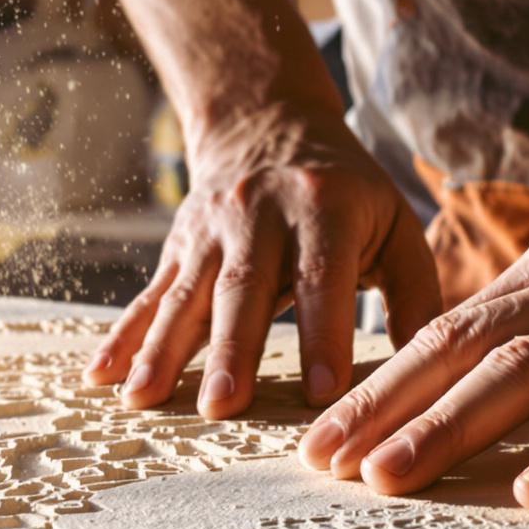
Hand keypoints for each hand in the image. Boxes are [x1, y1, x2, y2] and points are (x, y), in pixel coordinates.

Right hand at [84, 111, 439, 416]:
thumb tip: (429, 375)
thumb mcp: (394, 220)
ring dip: (162, 350)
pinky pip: (148, 296)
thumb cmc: (345, 191)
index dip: (325, 332)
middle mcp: (260, 216)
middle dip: (230, 350)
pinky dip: (122, 337)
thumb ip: (418, 294)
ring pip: (185, 295)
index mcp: (326, 208)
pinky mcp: (176, 248)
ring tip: (144, 399)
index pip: (324, 277)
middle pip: (243, 289)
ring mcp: (209, 231)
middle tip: (222, 406)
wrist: (263, 122)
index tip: (324, 392)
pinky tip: (99, 375)